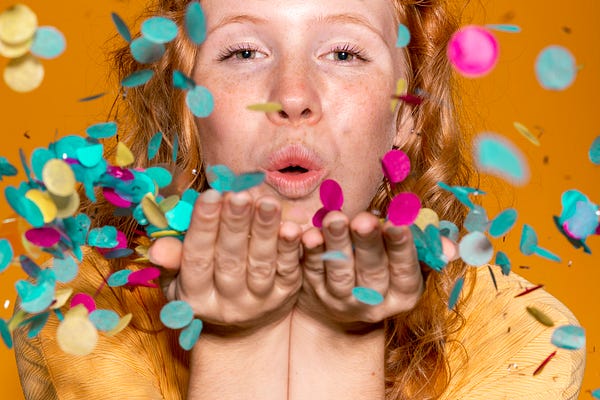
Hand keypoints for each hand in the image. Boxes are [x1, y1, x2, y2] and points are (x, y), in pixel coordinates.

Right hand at [148, 189, 302, 334]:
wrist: (241, 330)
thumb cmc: (205, 289)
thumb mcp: (180, 281)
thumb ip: (172, 262)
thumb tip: (157, 247)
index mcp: (195, 298)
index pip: (197, 259)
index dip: (203, 227)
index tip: (211, 195)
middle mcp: (227, 304)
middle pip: (230, 261)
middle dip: (235, 225)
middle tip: (239, 194)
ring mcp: (258, 301)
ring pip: (261, 265)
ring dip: (265, 231)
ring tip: (267, 202)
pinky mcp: (285, 296)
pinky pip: (288, 271)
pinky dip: (290, 249)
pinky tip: (292, 226)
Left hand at [298, 210, 423, 330]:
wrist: (343, 305)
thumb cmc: (385, 267)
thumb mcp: (408, 263)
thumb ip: (426, 249)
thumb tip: (451, 248)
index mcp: (404, 294)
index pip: (406, 271)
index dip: (401, 248)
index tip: (397, 224)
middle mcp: (374, 302)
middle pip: (371, 271)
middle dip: (367, 243)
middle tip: (362, 219)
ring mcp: (342, 301)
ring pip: (340, 273)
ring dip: (336, 244)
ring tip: (333, 218)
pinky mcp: (314, 293)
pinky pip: (310, 271)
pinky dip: (308, 253)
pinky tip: (306, 234)